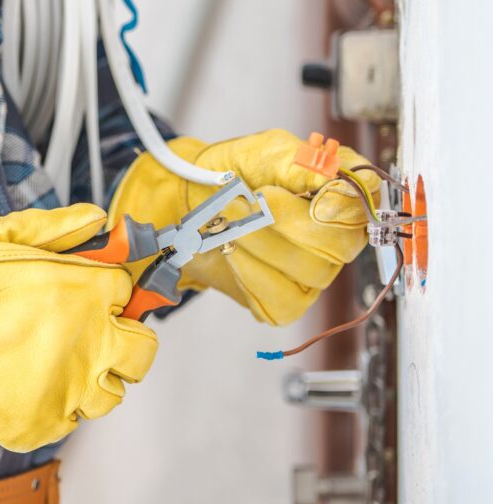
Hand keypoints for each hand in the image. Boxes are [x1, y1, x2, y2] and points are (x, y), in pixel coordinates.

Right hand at [0, 204, 157, 466]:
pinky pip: (71, 421)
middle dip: (123, 340)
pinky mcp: (43, 424)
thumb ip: (51, 227)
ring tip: (55, 366)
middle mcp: (89, 341)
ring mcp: (68, 388)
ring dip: (93, 378)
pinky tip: (27, 388)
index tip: (95, 295)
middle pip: (141, 350)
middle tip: (91, 335)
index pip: (128, 291)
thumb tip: (93, 219)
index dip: (109, 293)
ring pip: (111, 392)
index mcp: (84, 290)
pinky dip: (56, 408)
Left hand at [108, 129, 380, 325]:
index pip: (364, 205)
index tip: (308, 192)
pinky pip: (281, 300)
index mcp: (341, 196)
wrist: (189, 202)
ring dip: (260, 243)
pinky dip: (250, 273)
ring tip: (230, 222)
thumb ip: (298, 159)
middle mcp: (336, 239)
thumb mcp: (265, 151)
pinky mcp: (285, 302)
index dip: (341, 203)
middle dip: (288, 222)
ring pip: (309, 272)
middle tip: (252, 200)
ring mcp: (312, 274)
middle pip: (339, 245)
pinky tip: (231, 251)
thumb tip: (328, 174)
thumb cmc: (233, 172)